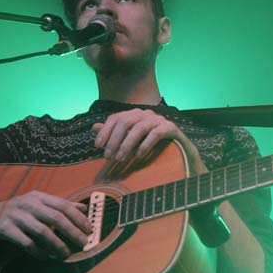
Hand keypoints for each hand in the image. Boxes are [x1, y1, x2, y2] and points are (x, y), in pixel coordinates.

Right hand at [0, 190, 92, 259]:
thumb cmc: (20, 212)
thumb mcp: (40, 204)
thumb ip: (61, 206)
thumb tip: (84, 208)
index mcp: (39, 196)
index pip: (63, 205)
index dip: (78, 218)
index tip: (89, 230)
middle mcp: (28, 203)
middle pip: (55, 217)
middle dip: (71, 232)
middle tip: (82, 244)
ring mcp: (15, 215)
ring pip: (41, 230)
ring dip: (56, 244)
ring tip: (65, 254)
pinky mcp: (4, 228)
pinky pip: (24, 241)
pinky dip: (37, 251)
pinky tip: (45, 257)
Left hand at [92, 108, 207, 172]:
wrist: (179, 152)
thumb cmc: (150, 146)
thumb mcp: (129, 141)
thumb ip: (113, 134)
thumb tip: (93, 127)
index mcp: (134, 114)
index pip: (116, 118)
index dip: (105, 131)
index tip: (97, 147)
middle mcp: (146, 114)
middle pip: (126, 122)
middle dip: (114, 140)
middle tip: (108, 157)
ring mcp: (159, 119)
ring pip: (139, 128)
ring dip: (127, 144)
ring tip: (120, 159)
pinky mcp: (170, 127)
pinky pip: (156, 133)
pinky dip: (146, 144)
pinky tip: (138, 156)